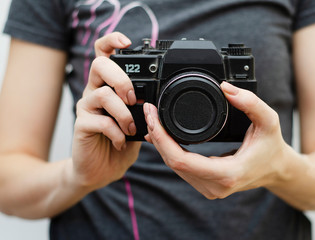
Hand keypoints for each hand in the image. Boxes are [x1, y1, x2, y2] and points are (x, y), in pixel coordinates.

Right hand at [71, 32, 140, 189]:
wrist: (101, 170)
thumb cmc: (120, 144)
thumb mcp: (138, 124)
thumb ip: (143, 110)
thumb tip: (156, 102)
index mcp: (108, 86)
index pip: (103, 54)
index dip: (112, 42)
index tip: (127, 43)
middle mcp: (94, 92)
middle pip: (100, 65)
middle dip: (121, 79)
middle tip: (133, 98)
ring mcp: (86, 108)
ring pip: (102, 94)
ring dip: (124, 113)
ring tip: (131, 129)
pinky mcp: (81, 126)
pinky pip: (100, 121)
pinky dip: (116, 132)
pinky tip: (121, 141)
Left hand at [144, 81, 288, 198]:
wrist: (276, 170)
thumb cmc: (272, 147)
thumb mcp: (269, 121)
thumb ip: (250, 103)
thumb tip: (226, 88)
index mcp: (227, 174)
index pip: (180, 160)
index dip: (161, 138)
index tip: (153, 116)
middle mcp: (215, 186)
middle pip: (172, 163)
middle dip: (157, 137)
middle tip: (150, 112)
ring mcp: (209, 189)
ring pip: (173, 167)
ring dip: (160, 144)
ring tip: (153, 120)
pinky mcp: (206, 186)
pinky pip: (180, 169)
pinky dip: (168, 151)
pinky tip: (161, 137)